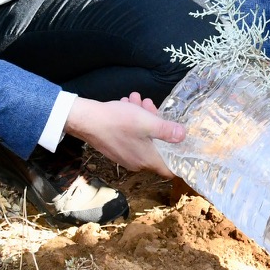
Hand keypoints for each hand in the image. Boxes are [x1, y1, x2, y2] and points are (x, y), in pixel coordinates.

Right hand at [65, 93, 185, 173]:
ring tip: (136, 99)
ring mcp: (124, 156)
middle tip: (151, 106)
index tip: (181, 145)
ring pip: (142, 138)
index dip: (178, 160)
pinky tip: (126, 103)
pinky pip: (130, 136)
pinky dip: (131, 122)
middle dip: (157, 126)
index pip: (169, 170)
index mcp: (147, 160)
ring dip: (142, 118)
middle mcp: (137, 163)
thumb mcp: (147, 123)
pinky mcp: (114, 148)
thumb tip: (183, 136)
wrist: (86, 120)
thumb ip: (167, 131)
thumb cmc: (118, 122)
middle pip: (156, 147)